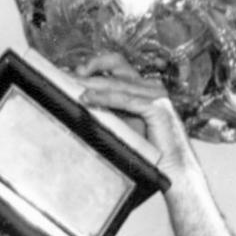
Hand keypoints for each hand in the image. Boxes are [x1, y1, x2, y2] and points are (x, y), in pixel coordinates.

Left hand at [76, 53, 199, 176]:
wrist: (172, 171)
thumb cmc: (149, 153)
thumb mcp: (123, 126)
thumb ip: (108, 110)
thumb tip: (80, 100)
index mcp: (143, 88)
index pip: (116, 65)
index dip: (93, 64)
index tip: (69, 72)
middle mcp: (150, 87)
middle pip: (115, 66)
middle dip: (87, 70)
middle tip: (63, 75)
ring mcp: (156, 96)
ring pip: (117, 82)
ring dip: (91, 83)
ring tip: (70, 85)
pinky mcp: (157, 108)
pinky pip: (125, 99)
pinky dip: (104, 98)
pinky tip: (87, 99)